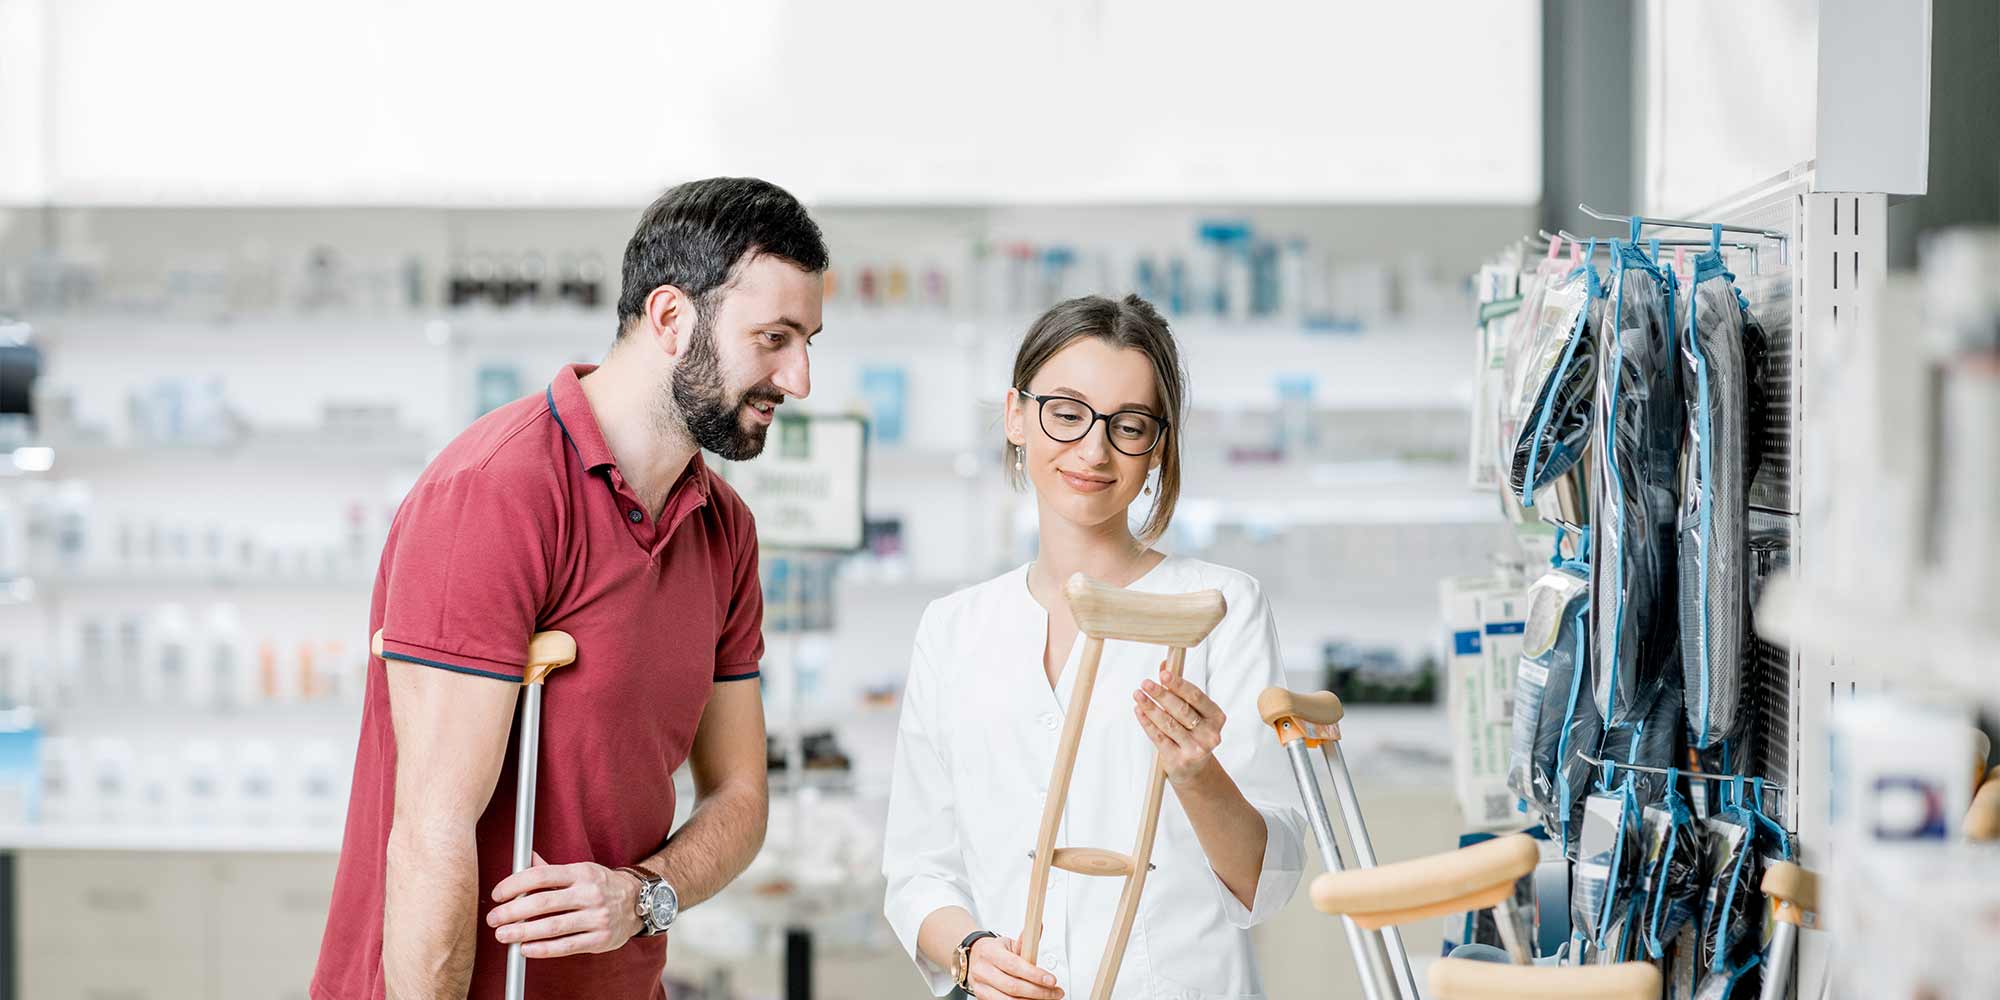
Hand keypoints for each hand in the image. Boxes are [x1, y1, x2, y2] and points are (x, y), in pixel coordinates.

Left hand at [487, 851, 642, 957]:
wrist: (639, 902)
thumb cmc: (602, 886)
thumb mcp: (581, 871)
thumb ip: (551, 869)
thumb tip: (525, 858)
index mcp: (582, 873)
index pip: (542, 875)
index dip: (515, 884)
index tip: (497, 894)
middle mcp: (590, 893)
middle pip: (544, 902)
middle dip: (513, 911)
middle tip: (493, 919)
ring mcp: (597, 917)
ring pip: (553, 926)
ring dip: (523, 932)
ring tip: (503, 935)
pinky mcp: (600, 939)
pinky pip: (567, 946)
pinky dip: (543, 949)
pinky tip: (526, 949)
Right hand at [966, 935, 1062, 999]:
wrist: (975, 957)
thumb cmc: (995, 951)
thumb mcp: (1008, 944)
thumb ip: (1025, 941)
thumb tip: (1039, 927)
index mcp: (990, 953)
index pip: (1014, 965)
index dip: (1034, 974)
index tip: (1052, 980)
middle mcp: (982, 971)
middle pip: (1013, 987)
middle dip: (1038, 992)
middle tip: (1055, 992)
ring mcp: (980, 987)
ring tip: (1047, 997)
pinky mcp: (981, 998)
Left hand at [1133, 662, 1225, 786]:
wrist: (1194, 770)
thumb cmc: (1193, 734)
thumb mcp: (1193, 712)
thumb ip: (1180, 689)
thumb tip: (1165, 665)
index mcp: (1216, 717)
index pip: (1196, 697)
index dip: (1179, 684)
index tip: (1163, 674)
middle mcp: (1210, 734)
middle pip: (1182, 710)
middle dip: (1161, 694)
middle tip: (1146, 683)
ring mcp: (1196, 748)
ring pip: (1168, 724)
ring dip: (1150, 707)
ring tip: (1138, 695)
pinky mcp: (1179, 760)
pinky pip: (1159, 737)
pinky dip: (1147, 723)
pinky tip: (1139, 711)